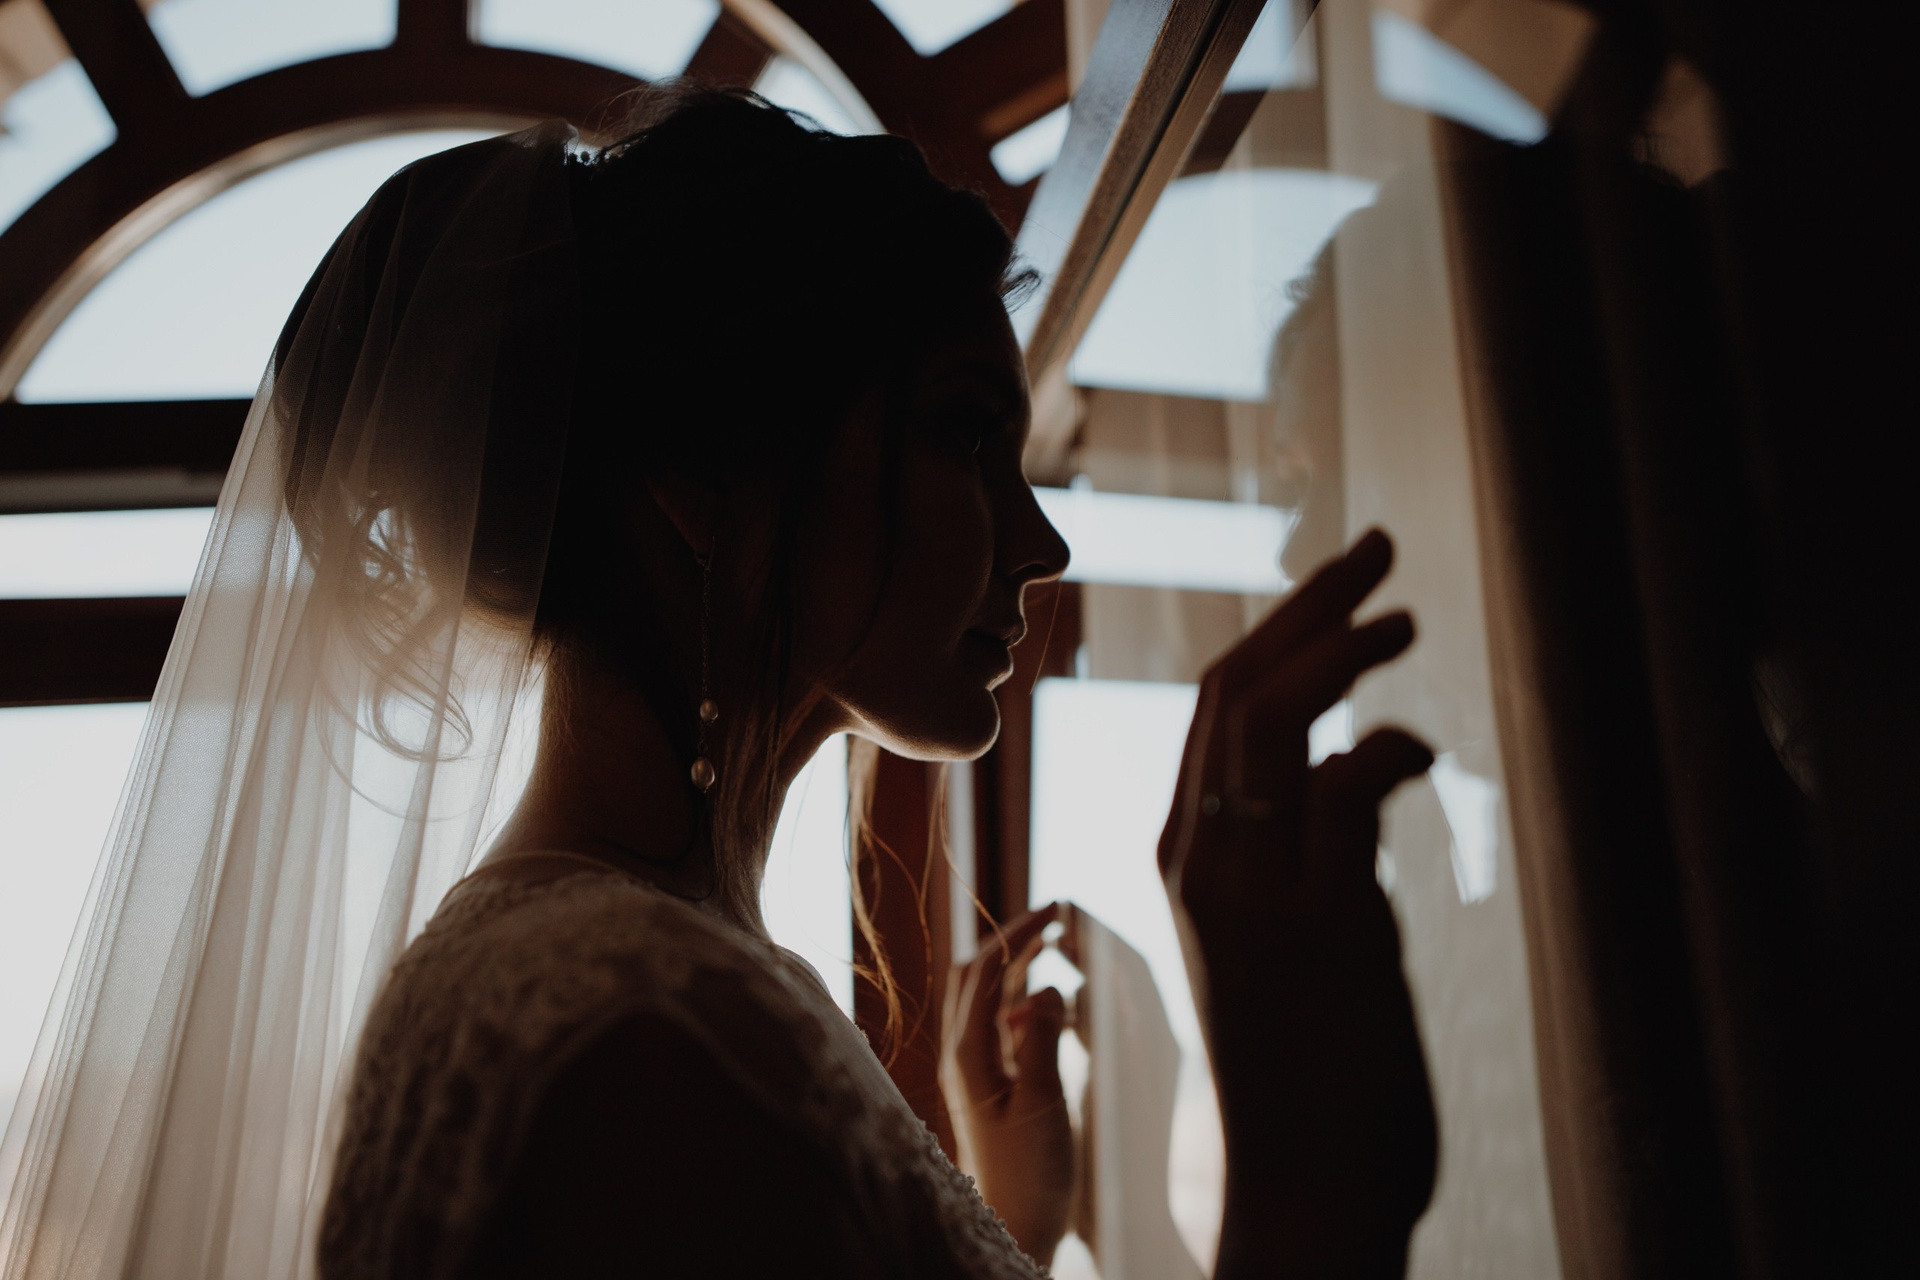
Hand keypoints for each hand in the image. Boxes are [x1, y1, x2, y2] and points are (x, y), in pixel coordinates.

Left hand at [944, 904, 1074, 1263]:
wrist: (1014, 1226)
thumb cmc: (1029, 1172)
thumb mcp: (1044, 1102)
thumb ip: (1044, 1039)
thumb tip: (1050, 987)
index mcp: (968, 1053)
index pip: (988, 969)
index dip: (1020, 931)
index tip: (1059, 907)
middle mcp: (962, 1054)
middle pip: (976, 975)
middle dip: (1012, 939)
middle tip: (1054, 917)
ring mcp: (972, 1070)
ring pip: (985, 998)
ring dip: (1014, 966)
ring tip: (1051, 945)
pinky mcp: (987, 1086)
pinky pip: (996, 1025)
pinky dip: (1020, 1001)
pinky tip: (1047, 1008)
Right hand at [1158, 529, 1437, 1271]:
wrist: (1297, 1187)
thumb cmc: (1303, 1058)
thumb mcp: (1286, 927)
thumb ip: (1302, 841)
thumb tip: (1346, 758)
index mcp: (1184, 851)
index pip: (1217, 704)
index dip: (1281, 628)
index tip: (1346, 586)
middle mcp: (1198, 859)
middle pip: (1237, 687)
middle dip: (1311, 606)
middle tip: (1380, 550)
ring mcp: (1250, 893)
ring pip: (1270, 719)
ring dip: (1342, 650)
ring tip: (1405, 623)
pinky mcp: (1316, 931)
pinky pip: (1342, 793)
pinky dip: (1383, 749)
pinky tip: (1416, 752)